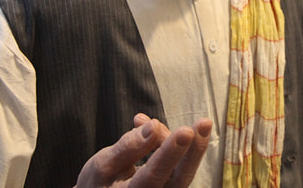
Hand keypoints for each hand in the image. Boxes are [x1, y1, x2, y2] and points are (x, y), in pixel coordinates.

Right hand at [75, 113, 212, 186]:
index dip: (169, 152)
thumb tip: (153, 126)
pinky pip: (178, 166)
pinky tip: (151, 130)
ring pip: (181, 170)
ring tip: (140, 121)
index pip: (153, 175)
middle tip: (204, 123)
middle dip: (193, 149)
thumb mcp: (101, 165)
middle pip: (179, 178)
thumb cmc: (98, 182)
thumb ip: (127, 147)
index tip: (185, 131)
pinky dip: (169, 145)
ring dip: (179, 141)